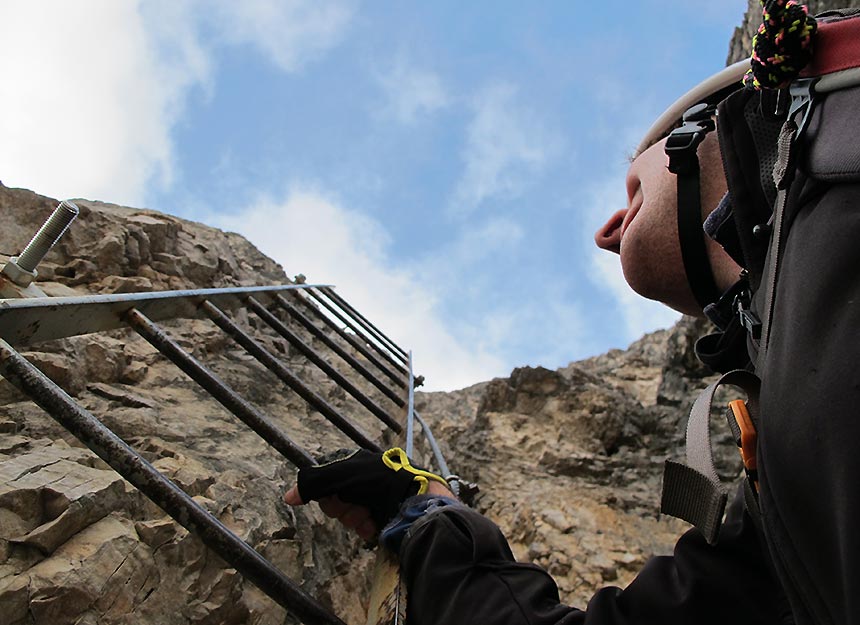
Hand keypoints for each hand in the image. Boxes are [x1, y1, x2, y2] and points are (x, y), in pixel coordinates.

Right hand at [282, 448, 451, 537]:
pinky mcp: (383, 515)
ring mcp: (374, 498)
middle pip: (335, 500)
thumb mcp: (341, 476)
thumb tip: (288, 496)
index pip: (325, 480)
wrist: (414, 500)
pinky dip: (366, 527)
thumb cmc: (380, 482)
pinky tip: (374, 524)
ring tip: (367, 515)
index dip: (326, 491)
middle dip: (342, 507)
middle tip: (354, 505)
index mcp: (355, 464)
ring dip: (354, 519)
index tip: (333, 495)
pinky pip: (363, 526)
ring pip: (348, 515)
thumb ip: (312, 483)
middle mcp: (364, 479)